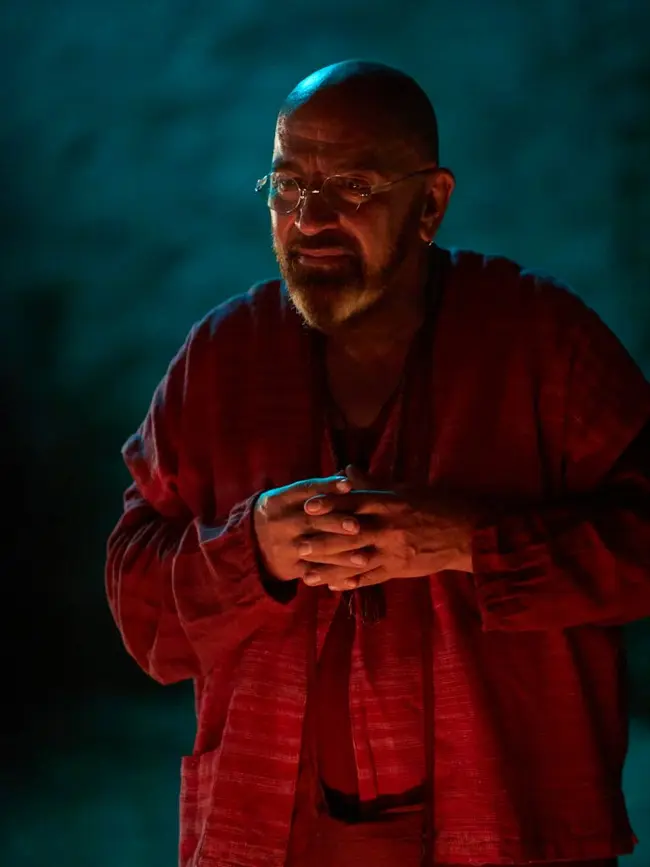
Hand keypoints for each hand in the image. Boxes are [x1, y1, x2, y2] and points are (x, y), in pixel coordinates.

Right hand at [253, 474, 363, 582]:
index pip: (305, 490)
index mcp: (281, 500)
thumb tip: (348, 473)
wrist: (250, 542)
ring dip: (340, 556)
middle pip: (310, 521)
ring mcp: (284, 546)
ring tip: (364, 558)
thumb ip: (318, 489)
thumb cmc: (282, 513)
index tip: (348, 485)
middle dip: (335, 523)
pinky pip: (313, 573)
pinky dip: (333, 577)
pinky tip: (353, 581)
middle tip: (357, 525)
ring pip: (314, 550)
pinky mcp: (288, 567)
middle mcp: (280, 522)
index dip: (327, 487)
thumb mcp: (290, 498)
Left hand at [298, 465, 475, 590]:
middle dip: (322, 542)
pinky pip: (372, 578)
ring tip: (307, 576)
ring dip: (330, 569)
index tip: (307, 507)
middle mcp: (388, 527)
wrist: (472, 533)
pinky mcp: (401, 569)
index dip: (329, 504)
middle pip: (349, 535)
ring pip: (356, 561)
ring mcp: (394, 550)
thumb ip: (373, 483)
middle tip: (298, 546)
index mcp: (389, 503)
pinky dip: (352, 584)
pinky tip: (335, 588)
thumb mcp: (406, 488)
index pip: (353, 502)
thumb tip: (347, 469)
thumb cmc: (439, 505)